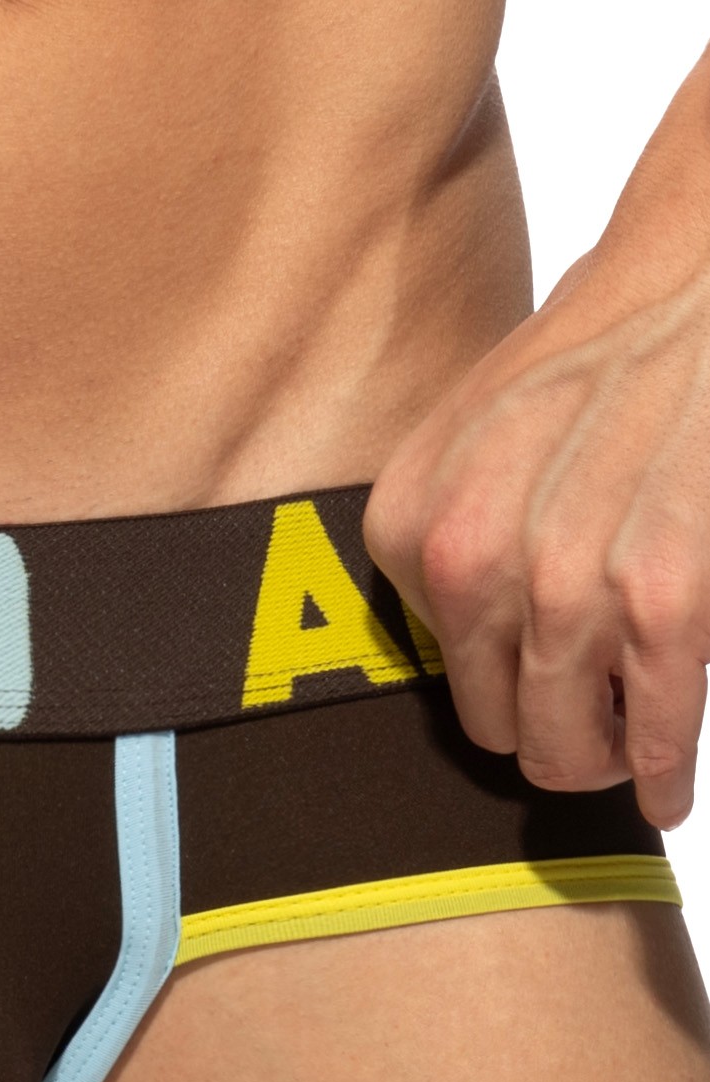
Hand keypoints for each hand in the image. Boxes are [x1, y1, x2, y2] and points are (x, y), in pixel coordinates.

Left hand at [363, 250, 709, 828]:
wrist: (699, 284)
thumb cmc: (594, 361)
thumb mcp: (469, 441)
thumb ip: (447, 541)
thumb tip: (466, 647)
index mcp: (407, 529)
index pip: (433, 669)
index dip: (491, 679)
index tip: (531, 675)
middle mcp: (468, 566)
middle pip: (491, 726)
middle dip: (544, 730)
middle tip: (587, 720)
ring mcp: (565, 589)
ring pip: (564, 750)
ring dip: (599, 758)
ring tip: (622, 749)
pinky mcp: (664, 604)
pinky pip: (657, 733)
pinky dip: (661, 774)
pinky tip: (661, 789)